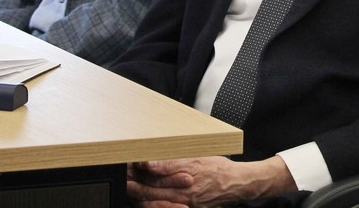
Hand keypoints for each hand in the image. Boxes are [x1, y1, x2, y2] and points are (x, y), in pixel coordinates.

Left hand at [127, 155, 295, 207]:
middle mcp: (184, 189)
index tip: (127, 163)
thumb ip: (174, 159)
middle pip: (151, 188)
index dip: (139, 168)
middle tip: (121, 178)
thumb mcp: (198, 156)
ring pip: (155, 202)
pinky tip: (144, 203)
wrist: (237, 184)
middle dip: (133, 183)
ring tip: (127, 190)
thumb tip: (151, 160)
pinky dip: (153, 206)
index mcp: (187, 170)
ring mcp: (185, 203)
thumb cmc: (218, 167)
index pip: (155, 170)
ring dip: (138, 196)